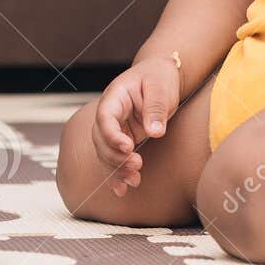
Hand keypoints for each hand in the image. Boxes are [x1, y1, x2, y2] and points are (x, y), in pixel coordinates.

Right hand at [91, 55, 181, 197]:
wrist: (162, 74)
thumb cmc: (160, 76)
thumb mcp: (160, 87)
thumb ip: (156, 108)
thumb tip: (155, 133)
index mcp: (115, 97)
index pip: (105, 118)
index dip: (112, 135)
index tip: (128, 147)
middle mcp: (110, 115)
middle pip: (101, 139)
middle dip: (116, 156)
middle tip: (137, 165)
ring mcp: (115, 128)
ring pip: (105, 153)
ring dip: (117, 169)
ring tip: (134, 180)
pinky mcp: (124, 139)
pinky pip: (115, 158)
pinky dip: (117, 174)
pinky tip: (123, 190)